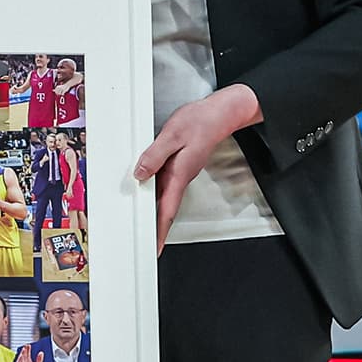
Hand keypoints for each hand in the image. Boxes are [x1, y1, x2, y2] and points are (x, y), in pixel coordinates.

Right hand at [13, 347, 43, 361]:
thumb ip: (39, 359)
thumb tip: (41, 353)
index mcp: (28, 360)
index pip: (27, 353)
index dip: (28, 349)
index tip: (28, 345)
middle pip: (24, 354)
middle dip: (24, 350)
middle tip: (25, 346)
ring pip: (21, 358)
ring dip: (21, 354)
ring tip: (23, 350)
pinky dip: (20, 361)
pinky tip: (21, 358)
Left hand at [135, 83, 259, 247]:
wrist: (220, 113)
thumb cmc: (201, 121)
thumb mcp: (172, 135)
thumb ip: (155, 155)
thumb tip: (140, 172)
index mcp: (179, 174)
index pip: (168, 210)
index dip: (160, 231)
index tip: (156, 248)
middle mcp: (182, 177)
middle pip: (166, 208)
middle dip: (157, 228)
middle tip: (146, 244)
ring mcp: (182, 172)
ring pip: (165, 196)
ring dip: (155, 212)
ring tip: (143, 225)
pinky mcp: (181, 165)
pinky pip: (166, 183)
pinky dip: (156, 193)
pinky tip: (147, 191)